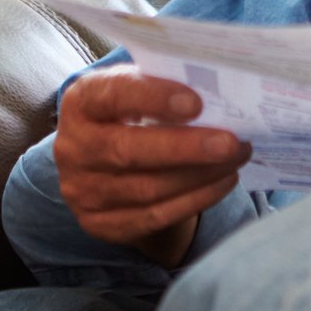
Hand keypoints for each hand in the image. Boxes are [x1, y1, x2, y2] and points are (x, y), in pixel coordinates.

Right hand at [53, 68, 249, 266]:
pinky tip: (224, 181)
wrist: (105, 165)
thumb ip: (164, 86)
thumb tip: (219, 90)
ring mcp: (82, 191)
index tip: (196, 102)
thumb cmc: (131, 115)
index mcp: (81, 103)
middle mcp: (73, 148)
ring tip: (237, 157)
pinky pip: (155, 217)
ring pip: (147, 189)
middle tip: (231, 142)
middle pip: (128, 151)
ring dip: (201, 174)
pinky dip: (196, 199)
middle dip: (186, 148)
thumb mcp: (138, 91)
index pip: (111, 95)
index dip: (152, 98)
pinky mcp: (101, 224)